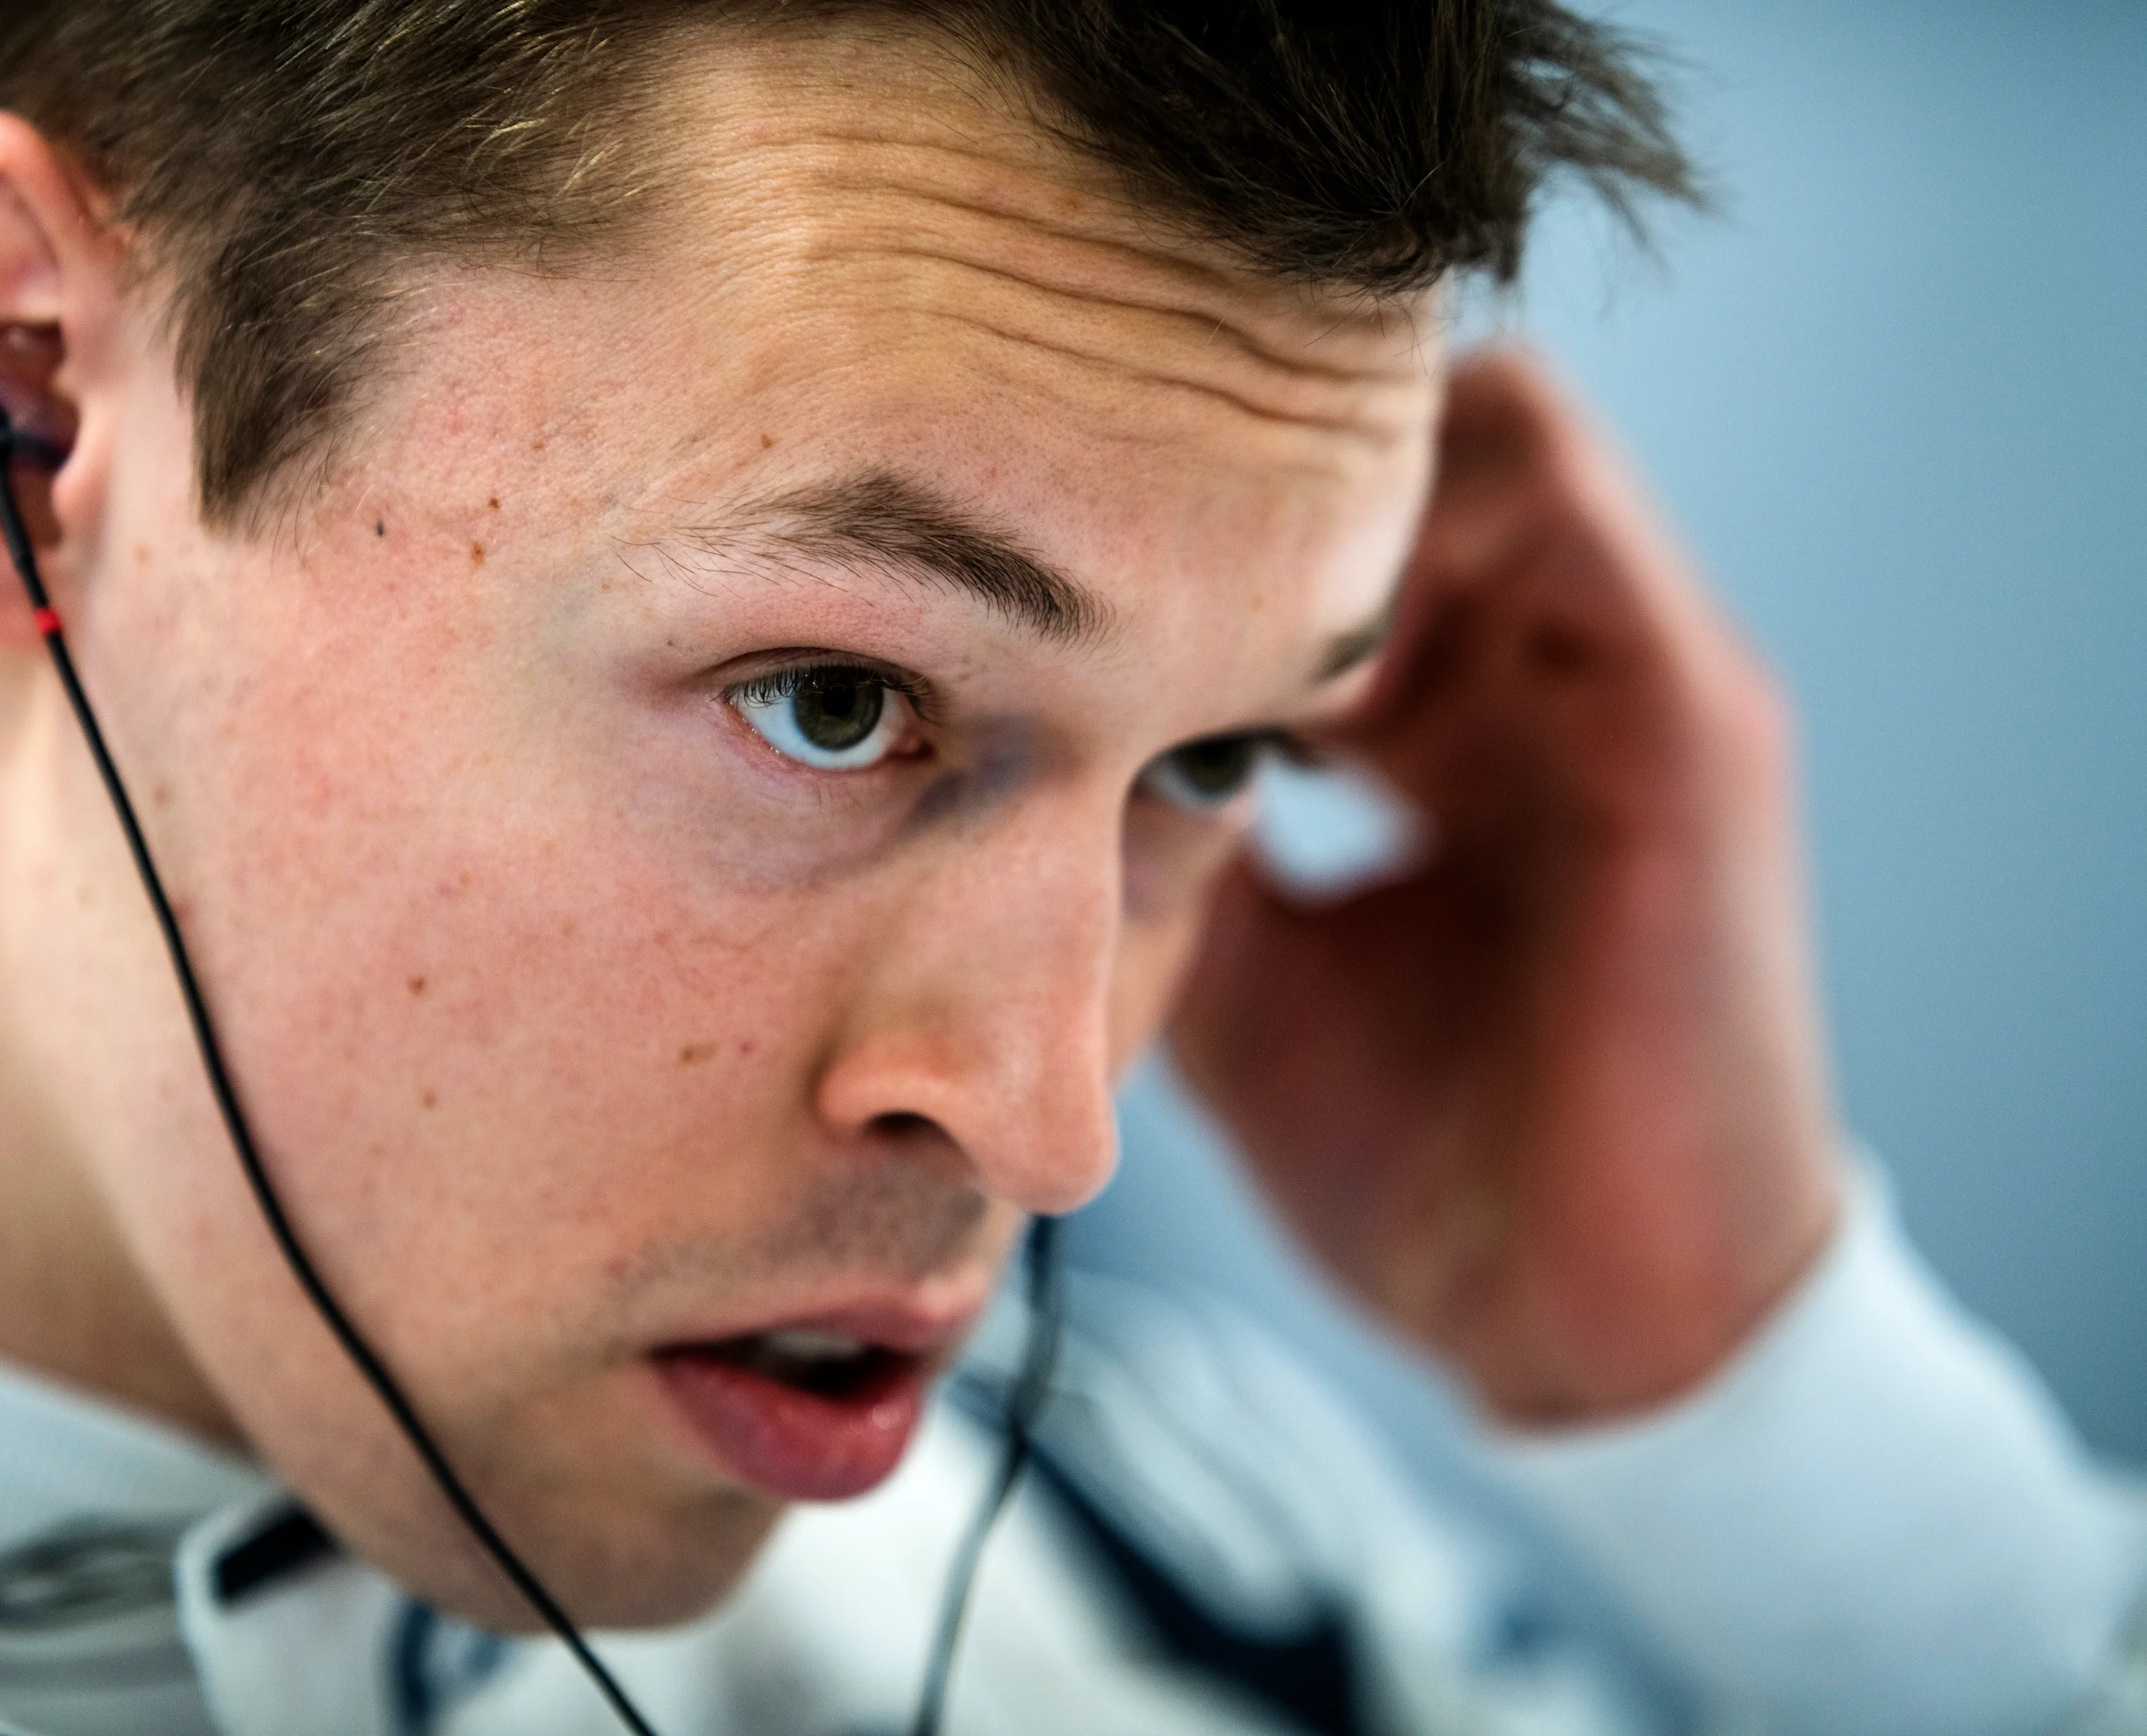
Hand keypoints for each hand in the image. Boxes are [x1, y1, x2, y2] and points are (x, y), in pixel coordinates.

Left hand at [1170, 352, 1843, 1425]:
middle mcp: (1530, 676)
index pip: (1320, 524)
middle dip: (1242, 482)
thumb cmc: (1410, 1159)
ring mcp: (1619, 675)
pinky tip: (1312, 673)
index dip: (1184, 527)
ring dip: (1325, 496)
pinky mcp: (1687, 713)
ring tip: (1216, 626)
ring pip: (1474, 425)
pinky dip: (1416, 537)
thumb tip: (1016, 727)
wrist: (1586, 1321)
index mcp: (1436, 735)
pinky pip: (1557, 502)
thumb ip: (1158, 836)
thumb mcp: (1230, 970)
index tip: (1066, 602)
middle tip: (1122, 577)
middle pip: (1390, 438)